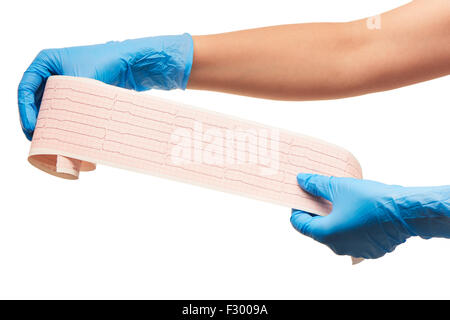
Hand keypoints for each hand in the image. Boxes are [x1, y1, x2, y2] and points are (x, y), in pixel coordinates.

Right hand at [18, 33, 192, 139]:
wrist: (132, 63)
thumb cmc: (106, 63)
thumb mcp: (79, 83)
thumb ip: (66, 104)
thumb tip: (59, 131)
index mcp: (46, 62)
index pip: (25, 88)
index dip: (25, 110)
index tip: (31, 127)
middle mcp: (52, 72)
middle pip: (35, 100)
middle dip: (35, 120)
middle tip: (37, 139)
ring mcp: (65, 83)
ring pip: (50, 107)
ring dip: (49, 123)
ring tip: (49, 142)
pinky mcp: (78, 94)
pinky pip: (65, 110)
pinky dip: (64, 122)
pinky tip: (65, 136)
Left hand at [291, 173, 449, 258]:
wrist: (406, 211)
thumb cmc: (371, 200)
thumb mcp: (339, 186)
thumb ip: (316, 184)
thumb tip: (301, 180)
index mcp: (325, 234)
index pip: (299, 223)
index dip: (297, 208)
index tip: (301, 196)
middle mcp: (337, 247)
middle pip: (317, 229)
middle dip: (316, 211)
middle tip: (319, 194)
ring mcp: (354, 251)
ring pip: (336, 234)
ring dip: (333, 219)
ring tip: (339, 200)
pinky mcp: (370, 251)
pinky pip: (353, 238)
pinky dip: (350, 226)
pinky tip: (356, 211)